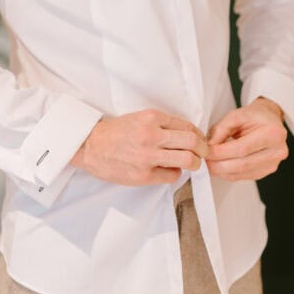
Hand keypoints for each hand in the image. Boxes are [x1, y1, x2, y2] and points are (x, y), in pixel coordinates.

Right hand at [70, 108, 207, 186]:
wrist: (90, 146)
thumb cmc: (114, 132)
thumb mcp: (139, 118)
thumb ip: (161, 125)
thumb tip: (187, 136)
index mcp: (152, 117)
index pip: (187, 126)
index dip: (198, 134)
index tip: (200, 139)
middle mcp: (152, 135)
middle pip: (192, 142)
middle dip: (203, 149)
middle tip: (203, 152)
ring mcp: (148, 156)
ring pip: (187, 160)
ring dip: (194, 162)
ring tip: (193, 163)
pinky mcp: (143, 174)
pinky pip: (172, 175)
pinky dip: (176, 173)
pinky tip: (170, 170)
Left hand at [206, 97, 287, 181]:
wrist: (270, 119)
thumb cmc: (255, 116)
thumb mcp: (236, 115)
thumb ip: (221, 130)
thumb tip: (209, 147)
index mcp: (273, 133)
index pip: (242, 148)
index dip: (222, 153)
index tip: (207, 152)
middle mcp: (277, 150)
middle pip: (243, 164)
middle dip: (220, 165)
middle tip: (205, 162)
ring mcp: (274, 163)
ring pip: (244, 173)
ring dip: (223, 172)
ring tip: (210, 166)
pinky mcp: (268, 170)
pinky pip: (246, 176)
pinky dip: (230, 174)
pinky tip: (220, 169)